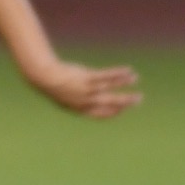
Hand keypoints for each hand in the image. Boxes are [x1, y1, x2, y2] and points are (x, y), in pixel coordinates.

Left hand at [25, 59, 140, 118]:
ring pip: (110, 88)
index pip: (102, 114)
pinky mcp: (87, 78)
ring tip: (135, 78)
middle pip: (111, 103)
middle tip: (139, 98)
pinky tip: (128, 70)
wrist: (45, 77)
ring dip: (124, 83)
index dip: (115, 112)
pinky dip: (118, 74)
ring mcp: (87, 90)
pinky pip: (107, 76)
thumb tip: (91, 100)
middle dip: (126, 101)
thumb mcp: (68, 98)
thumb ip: (81, 101)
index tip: (123, 108)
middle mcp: (86, 102)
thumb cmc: (56, 87)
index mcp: (81, 110)